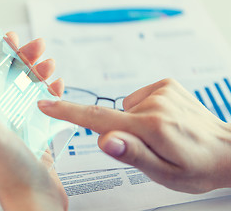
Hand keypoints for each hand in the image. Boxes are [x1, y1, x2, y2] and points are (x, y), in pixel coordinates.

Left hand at [0, 32, 67, 210]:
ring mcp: (19, 125)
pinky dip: (51, 94)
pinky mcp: (37, 134)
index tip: (12, 38)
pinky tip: (59, 86)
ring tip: (52, 65)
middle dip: (25, 59)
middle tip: (40, 47)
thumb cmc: (9, 172)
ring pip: (29, 91)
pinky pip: (44, 107)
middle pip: (12, 79)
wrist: (36, 203)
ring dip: (40, 74)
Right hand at [39, 78, 230, 193]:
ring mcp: (161, 91)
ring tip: (162, 134)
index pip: (97, 119)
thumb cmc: (196, 167)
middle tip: (152, 147)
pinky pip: (140, 98)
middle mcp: (154, 104)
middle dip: (122, 133)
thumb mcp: (163, 173)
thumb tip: (104, 138)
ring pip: (127, 108)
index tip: (45, 103)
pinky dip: (145, 109)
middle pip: (114, 118)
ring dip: (136, 122)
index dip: (67, 112)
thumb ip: (132, 153)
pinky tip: (165, 120)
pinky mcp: (166, 84)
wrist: (227, 150)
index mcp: (149, 128)